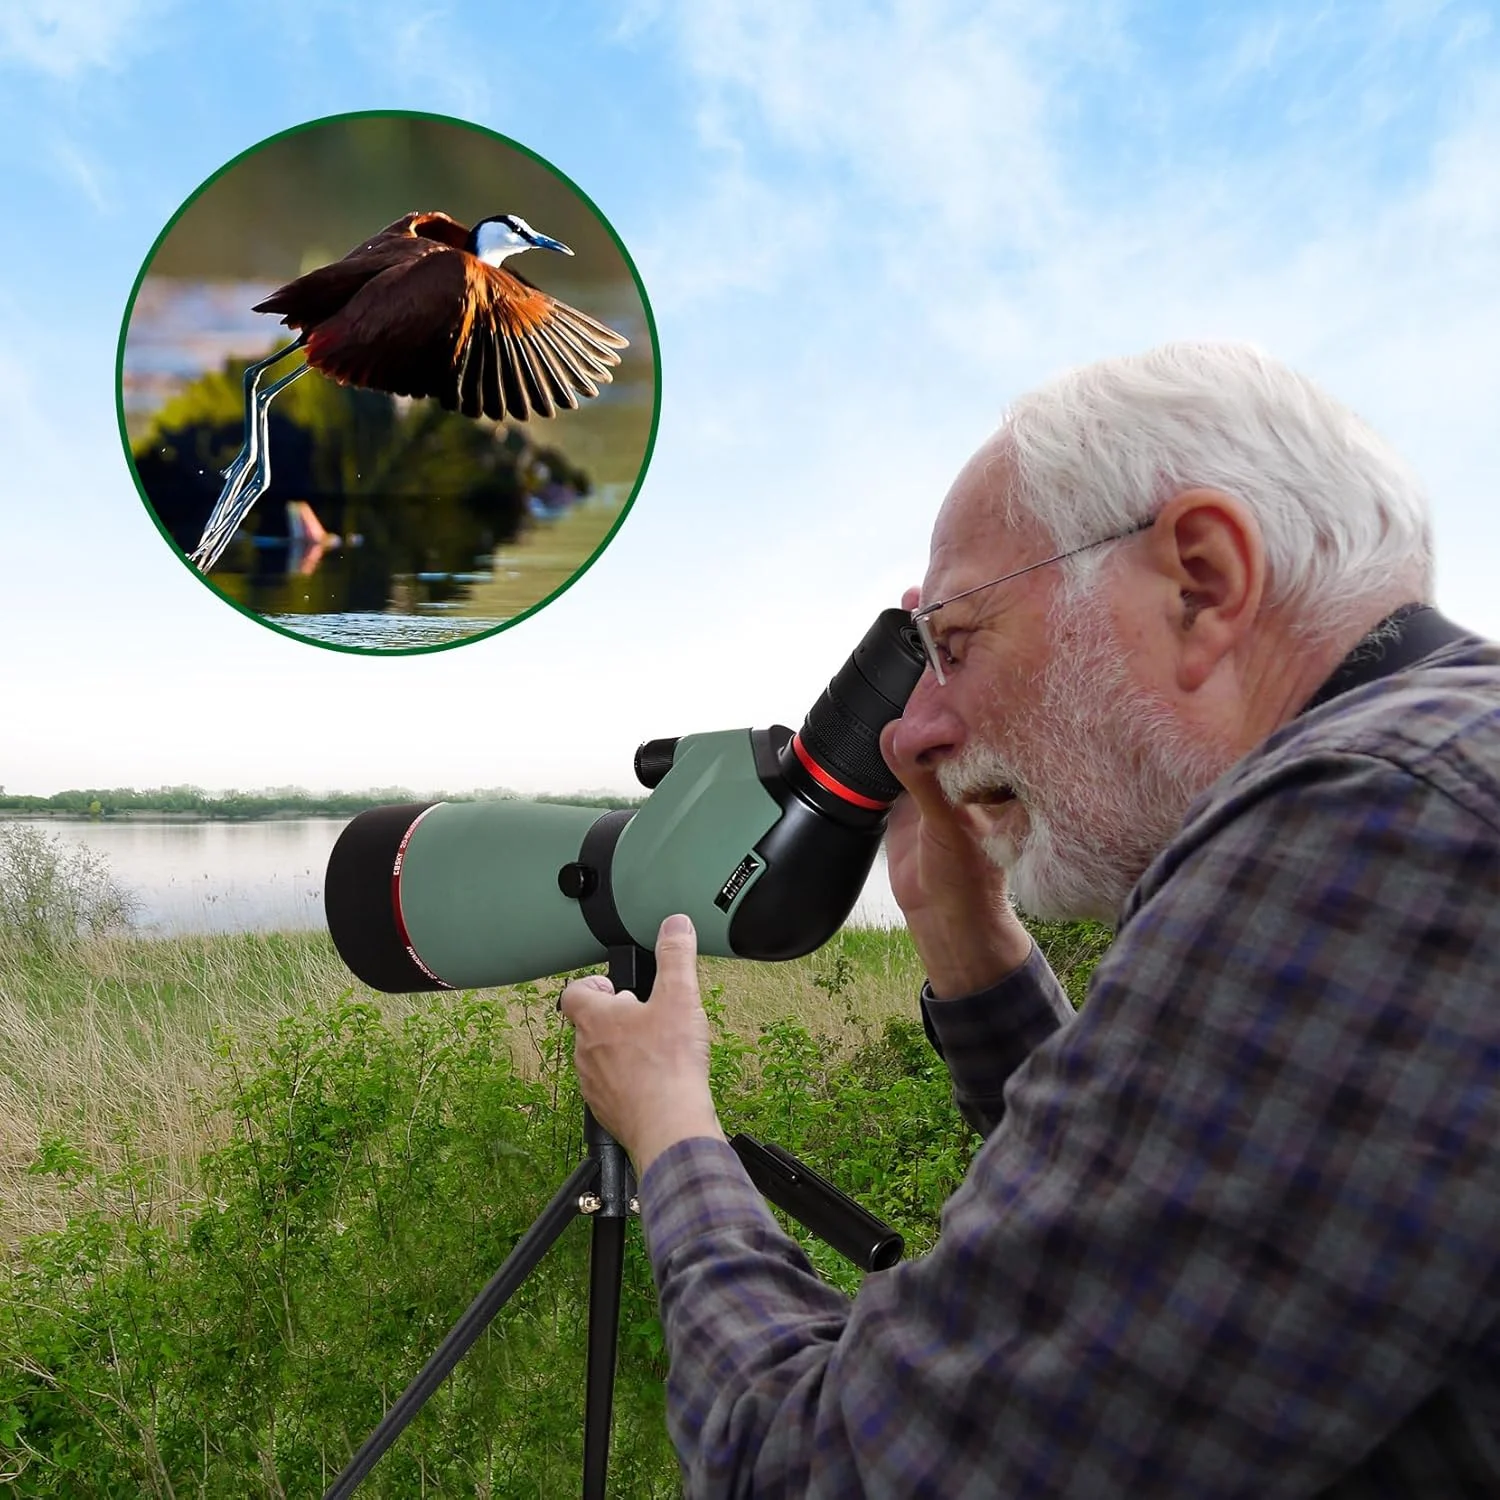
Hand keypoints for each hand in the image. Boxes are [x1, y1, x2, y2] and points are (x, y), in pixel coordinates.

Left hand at [560, 913, 724, 1174]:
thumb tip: (675, 924)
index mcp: (595, 1018)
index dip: (593, 984)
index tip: (616, 987)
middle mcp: (585, 1050)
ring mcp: (592, 1083)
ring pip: (598, 1057)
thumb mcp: (680, 997)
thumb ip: (676, 956)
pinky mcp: (605, 1110)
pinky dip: (627, 1080)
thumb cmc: (669, 1063)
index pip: (573, 992)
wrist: (669, 1126)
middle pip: (588, 1024)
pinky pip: (609, 1087)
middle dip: (614, 1016)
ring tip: (653, 1048)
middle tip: (644, 1015)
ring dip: (620, 1048)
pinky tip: (655, 1081)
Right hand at [881, 591, 1031, 996]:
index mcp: (998, 760)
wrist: (949, 925)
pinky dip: (896, 710)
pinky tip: (888, 682)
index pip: (985, 693)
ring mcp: (947, 765)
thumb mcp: (953, 831)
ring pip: (930, 709)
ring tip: (909, 620)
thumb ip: (926, 783)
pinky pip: (906, 736)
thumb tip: (905, 735)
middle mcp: (978, 755)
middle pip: (956, 691)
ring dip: (917, 674)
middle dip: (941, 647)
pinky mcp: (917, 780)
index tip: (948, 609)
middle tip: (922, 601)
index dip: (969, 651)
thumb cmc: (972, 887)